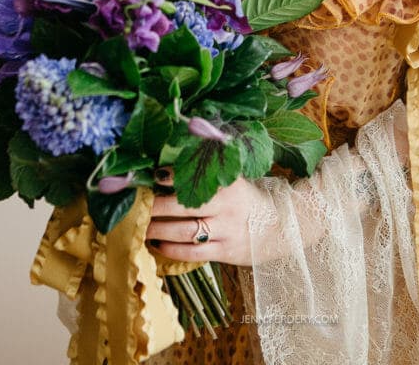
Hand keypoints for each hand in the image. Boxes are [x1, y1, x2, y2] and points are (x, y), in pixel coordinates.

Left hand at [145, 168, 271, 266]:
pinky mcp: (225, 252)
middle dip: (158, 206)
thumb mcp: (235, 180)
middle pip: (186, 206)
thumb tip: (172, 164)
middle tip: (137, 204)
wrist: (281, 227)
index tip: (154, 174)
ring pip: (186, 232)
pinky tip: (157, 245)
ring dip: (159, 230)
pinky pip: (193, 254)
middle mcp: (227, 207)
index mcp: (230, 184)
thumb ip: (211, 173)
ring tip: (140, 226)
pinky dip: (172, 250)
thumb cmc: (249, 199)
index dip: (174, 176)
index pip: (198, 178)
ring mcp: (226, 232)